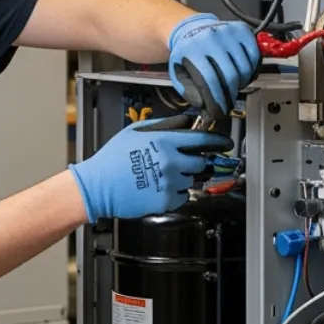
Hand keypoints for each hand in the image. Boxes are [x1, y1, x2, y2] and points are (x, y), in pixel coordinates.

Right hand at [68, 115, 231, 222]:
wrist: (98, 187)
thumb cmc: (112, 159)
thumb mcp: (135, 132)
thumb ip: (163, 125)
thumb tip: (185, 122)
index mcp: (164, 142)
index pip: (201, 140)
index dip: (217, 141)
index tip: (225, 143)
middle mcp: (170, 162)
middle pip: (200, 163)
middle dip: (193, 162)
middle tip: (178, 163)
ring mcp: (169, 183)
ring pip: (190, 181)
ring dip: (182, 178)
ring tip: (160, 176)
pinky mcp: (165, 201)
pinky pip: (182, 197)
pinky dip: (175, 193)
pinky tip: (158, 187)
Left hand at [167, 13, 260, 118]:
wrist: (191, 28)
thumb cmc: (186, 53)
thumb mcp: (178, 72)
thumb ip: (189, 91)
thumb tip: (205, 106)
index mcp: (191, 48)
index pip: (209, 79)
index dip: (216, 100)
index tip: (218, 111)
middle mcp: (211, 37)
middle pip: (230, 75)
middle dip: (230, 95)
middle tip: (228, 104)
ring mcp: (228, 32)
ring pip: (244, 67)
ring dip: (241, 83)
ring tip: (233, 86)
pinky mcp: (242, 30)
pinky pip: (254, 56)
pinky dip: (251, 70)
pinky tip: (243, 74)